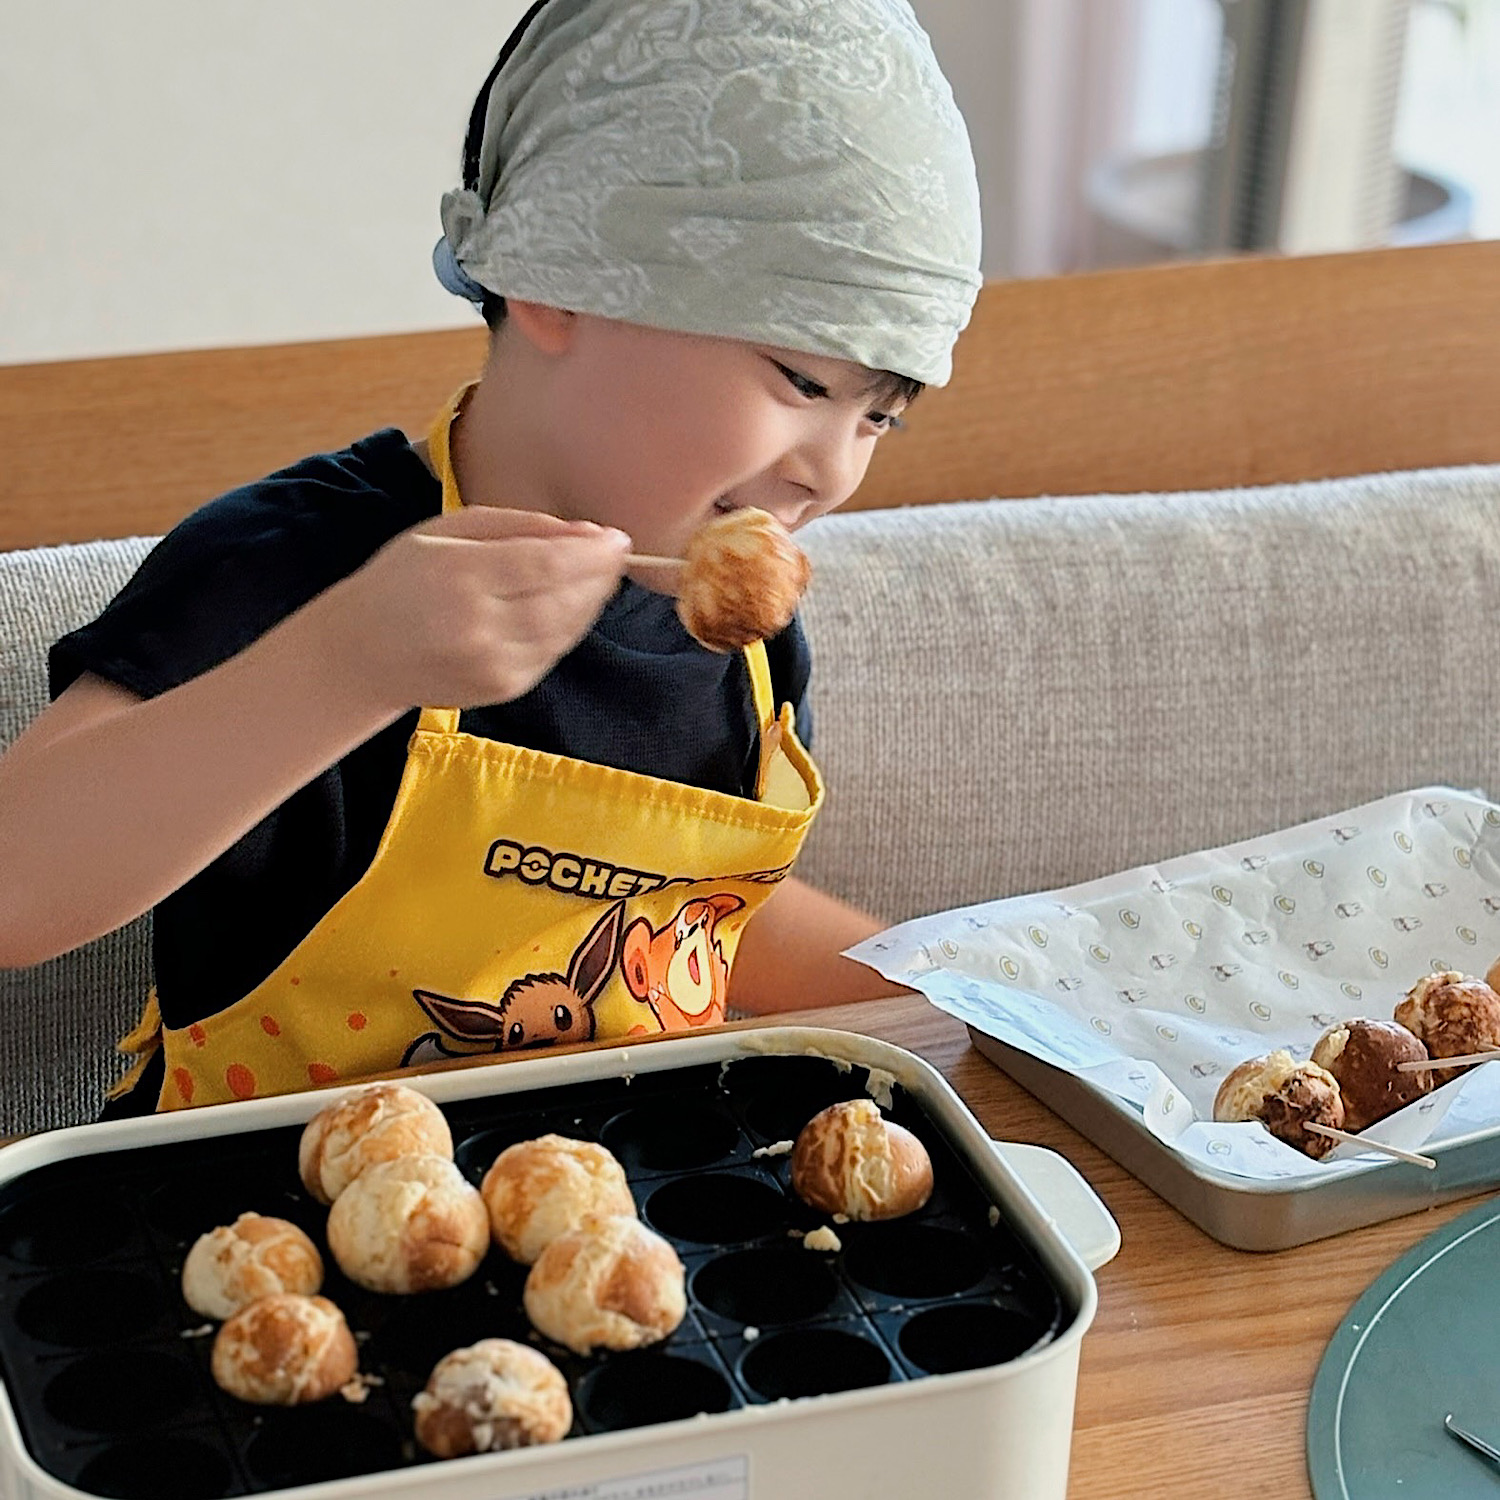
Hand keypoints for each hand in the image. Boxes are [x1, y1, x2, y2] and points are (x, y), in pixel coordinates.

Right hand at [304, 506, 630, 711]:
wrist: (362, 653)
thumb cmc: (404, 579)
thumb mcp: (448, 531)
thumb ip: (519, 526)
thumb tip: (587, 534)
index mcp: (460, 575)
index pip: (547, 564)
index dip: (592, 552)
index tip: (617, 538)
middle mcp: (478, 626)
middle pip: (565, 600)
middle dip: (599, 575)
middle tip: (614, 554)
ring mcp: (493, 664)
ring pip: (566, 629)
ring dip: (591, 601)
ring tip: (596, 576)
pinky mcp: (503, 688)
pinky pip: (554, 652)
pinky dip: (571, 626)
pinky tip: (569, 606)